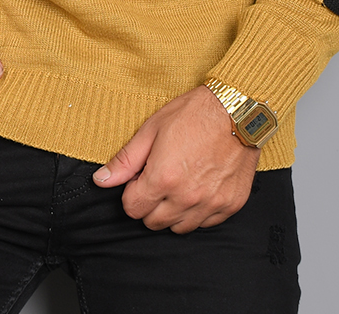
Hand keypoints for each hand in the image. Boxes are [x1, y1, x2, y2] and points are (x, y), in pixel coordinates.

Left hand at [92, 86, 259, 232]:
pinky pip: (205, 224)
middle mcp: (186, 197)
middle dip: (150, 203)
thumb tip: (101, 180)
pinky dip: (198, 212)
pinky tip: (198, 188)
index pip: (132, 208)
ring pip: (179, 227)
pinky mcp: (230, 205)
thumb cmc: (194, 114)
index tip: (141, 178)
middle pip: (153, 222)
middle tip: (159, 179)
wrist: (237, 110)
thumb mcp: (152, 129)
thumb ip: (125, 160)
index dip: (132, 192)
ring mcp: (210, 204)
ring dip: (173, 211)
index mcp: (163, 178)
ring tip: (179, 183)